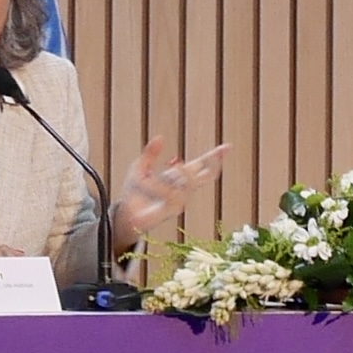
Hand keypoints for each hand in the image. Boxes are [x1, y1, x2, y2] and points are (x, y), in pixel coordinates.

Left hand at [108, 138, 231, 241]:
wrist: (125, 214)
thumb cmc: (134, 193)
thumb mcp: (140, 167)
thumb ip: (150, 153)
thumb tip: (160, 137)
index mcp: (178, 176)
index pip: (202, 165)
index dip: (215, 157)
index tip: (227, 147)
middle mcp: (183, 188)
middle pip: (203, 175)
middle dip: (201, 167)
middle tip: (178, 165)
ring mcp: (180, 201)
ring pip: (187, 183)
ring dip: (171, 177)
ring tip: (153, 177)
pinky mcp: (172, 211)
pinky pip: (173, 196)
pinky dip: (159, 188)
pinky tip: (147, 184)